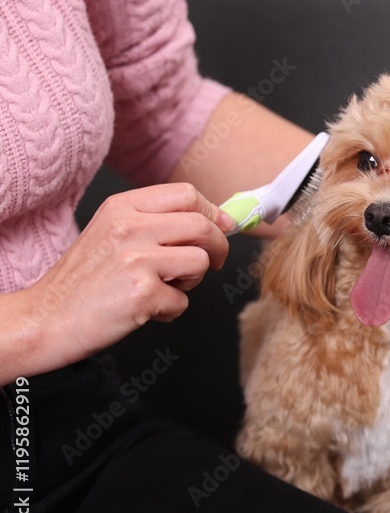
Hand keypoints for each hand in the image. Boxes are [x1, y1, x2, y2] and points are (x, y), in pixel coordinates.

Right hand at [23, 183, 232, 370]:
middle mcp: (130, 227)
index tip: (222, 228)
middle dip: (217, 247)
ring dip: (191, 281)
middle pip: (202, 226)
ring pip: (199, 261)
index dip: (213, 213)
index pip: (187, 194)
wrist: (45, 318)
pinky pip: (182, 300)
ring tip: (164, 288)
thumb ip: (156, 221)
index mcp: (122, 207)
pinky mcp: (142, 293)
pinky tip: (145, 309)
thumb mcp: (111, 232)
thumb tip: (218, 220)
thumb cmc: (82, 281)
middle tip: (211, 264)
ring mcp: (136, 259)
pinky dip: (170, 310)